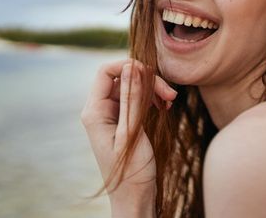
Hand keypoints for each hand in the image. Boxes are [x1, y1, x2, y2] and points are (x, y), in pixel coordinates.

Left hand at [81, 59, 176, 216]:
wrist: (135, 198)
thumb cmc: (131, 172)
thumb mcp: (133, 133)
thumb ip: (132, 98)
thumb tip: (131, 67)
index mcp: (94, 112)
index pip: (106, 71)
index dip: (129, 66)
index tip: (152, 75)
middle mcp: (100, 110)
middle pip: (122, 77)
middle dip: (147, 80)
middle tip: (171, 94)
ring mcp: (112, 115)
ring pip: (131, 87)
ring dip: (152, 90)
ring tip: (170, 102)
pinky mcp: (123, 121)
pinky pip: (136, 99)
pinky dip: (151, 99)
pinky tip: (164, 107)